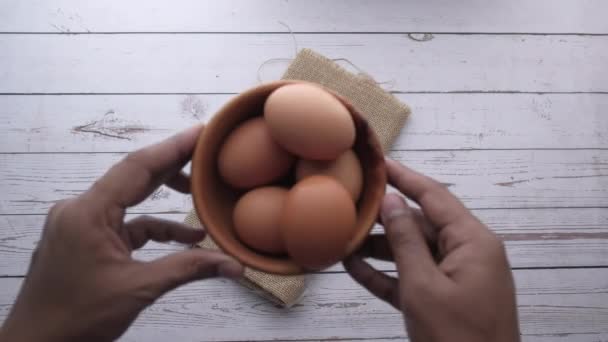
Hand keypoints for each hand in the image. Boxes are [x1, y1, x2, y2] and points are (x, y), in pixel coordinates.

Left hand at [0, 126, 243, 341]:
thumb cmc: (77, 319)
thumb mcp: (139, 289)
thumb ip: (188, 269)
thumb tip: (233, 266)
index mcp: (88, 212)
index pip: (137, 168)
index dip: (173, 147)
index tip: (201, 133)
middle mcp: (80, 210)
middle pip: (134, 178)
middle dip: (173, 168)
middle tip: (208, 156)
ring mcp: (81, 224)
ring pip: (131, 202)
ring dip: (165, 205)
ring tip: (202, 204)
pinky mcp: (85, 240)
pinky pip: (124, 225)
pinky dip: (152, 230)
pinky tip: (182, 240)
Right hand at [344, 159, 519, 341]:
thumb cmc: (458, 339)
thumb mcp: (423, 286)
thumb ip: (406, 241)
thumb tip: (392, 203)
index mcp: (473, 242)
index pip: (434, 197)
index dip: (405, 177)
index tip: (380, 163)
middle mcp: (468, 253)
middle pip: (422, 223)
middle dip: (385, 217)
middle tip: (352, 204)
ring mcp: (457, 277)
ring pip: (414, 251)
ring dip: (380, 248)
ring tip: (345, 238)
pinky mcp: (444, 299)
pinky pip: (412, 277)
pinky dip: (386, 274)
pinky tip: (354, 267)